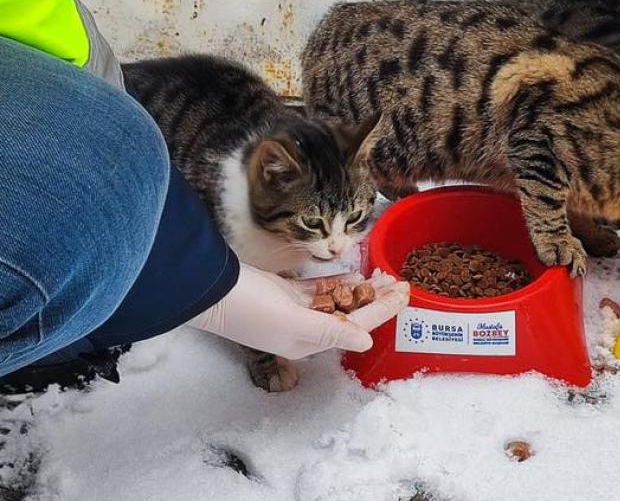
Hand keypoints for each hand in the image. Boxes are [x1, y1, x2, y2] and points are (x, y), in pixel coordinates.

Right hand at [187, 264, 409, 359]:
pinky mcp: (286, 292)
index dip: (384, 310)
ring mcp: (296, 310)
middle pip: (351, 313)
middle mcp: (306, 329)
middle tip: (400, 283)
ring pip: (337, 300)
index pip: (358, 325)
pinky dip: (337, 283)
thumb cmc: (251, 309)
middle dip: (377, 299)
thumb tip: (365, 340)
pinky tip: (355, 277)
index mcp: (309, 342)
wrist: (214, 290)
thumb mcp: (294, 323)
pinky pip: (319, 290)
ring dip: (361, 290)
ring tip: (383, 278)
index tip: (405, 296)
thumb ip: (332, 331)